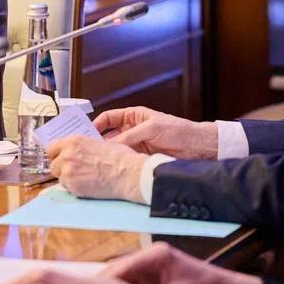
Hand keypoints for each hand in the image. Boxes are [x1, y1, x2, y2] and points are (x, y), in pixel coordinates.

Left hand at [46, 136, 146, 202]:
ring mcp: (68, 172)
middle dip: (61, 168)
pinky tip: (87, 185)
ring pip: (59, 178)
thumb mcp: (98, 143)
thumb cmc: (120, 157)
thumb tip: (78, 152)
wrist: (127, 173)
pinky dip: (74, 188)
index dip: (57, 155)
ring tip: (83, 179)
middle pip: (53, 165)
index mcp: (73, 142)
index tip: (61, 159)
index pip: (51, 149)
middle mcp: (67, 155)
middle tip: (73, 171)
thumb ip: (82, 147)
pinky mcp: (73, 187)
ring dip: (67, 179)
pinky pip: (67, 188)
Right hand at [93, 107, 218, 158]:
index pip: (109, 118)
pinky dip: (118, 162)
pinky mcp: (141, 158)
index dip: (97, 124)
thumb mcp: (152, 128)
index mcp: (133, 116)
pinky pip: (125, 159)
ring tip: (95, 160)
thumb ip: (130, 135)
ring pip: (116, 148)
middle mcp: (132, 130)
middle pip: (109, 135)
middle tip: (87, 149)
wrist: (196, 147)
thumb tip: (110, 145)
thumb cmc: (177, 130)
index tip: (87, 133)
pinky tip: (110, 167)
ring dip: (107, 153)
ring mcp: (136, 145)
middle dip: (98, 141)